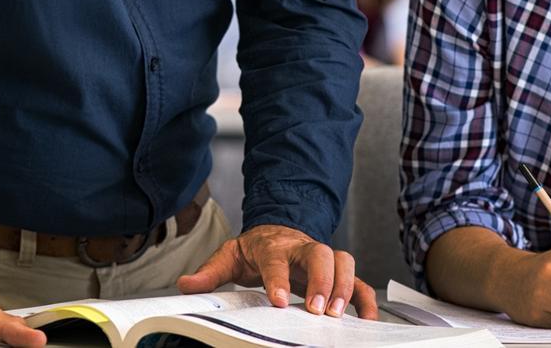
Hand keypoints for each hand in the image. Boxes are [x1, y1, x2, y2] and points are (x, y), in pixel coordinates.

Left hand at [177, 224, 377, 319]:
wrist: (277, 232)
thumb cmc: (256, 249)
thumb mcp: (229, 256)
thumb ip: (210, 273)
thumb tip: (186, 285)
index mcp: (273, 245)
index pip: (276, 259)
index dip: (278, 279)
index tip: (278, 300)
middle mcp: (301, 248)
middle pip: (319, 252)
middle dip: (321, 280)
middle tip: (317, 308)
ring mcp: (322, 258)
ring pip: (342, 260)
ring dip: (343, 286)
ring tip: (337, 313)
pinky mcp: (336, 272)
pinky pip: (358, 280)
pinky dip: (364, 298)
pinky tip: (364, 318)